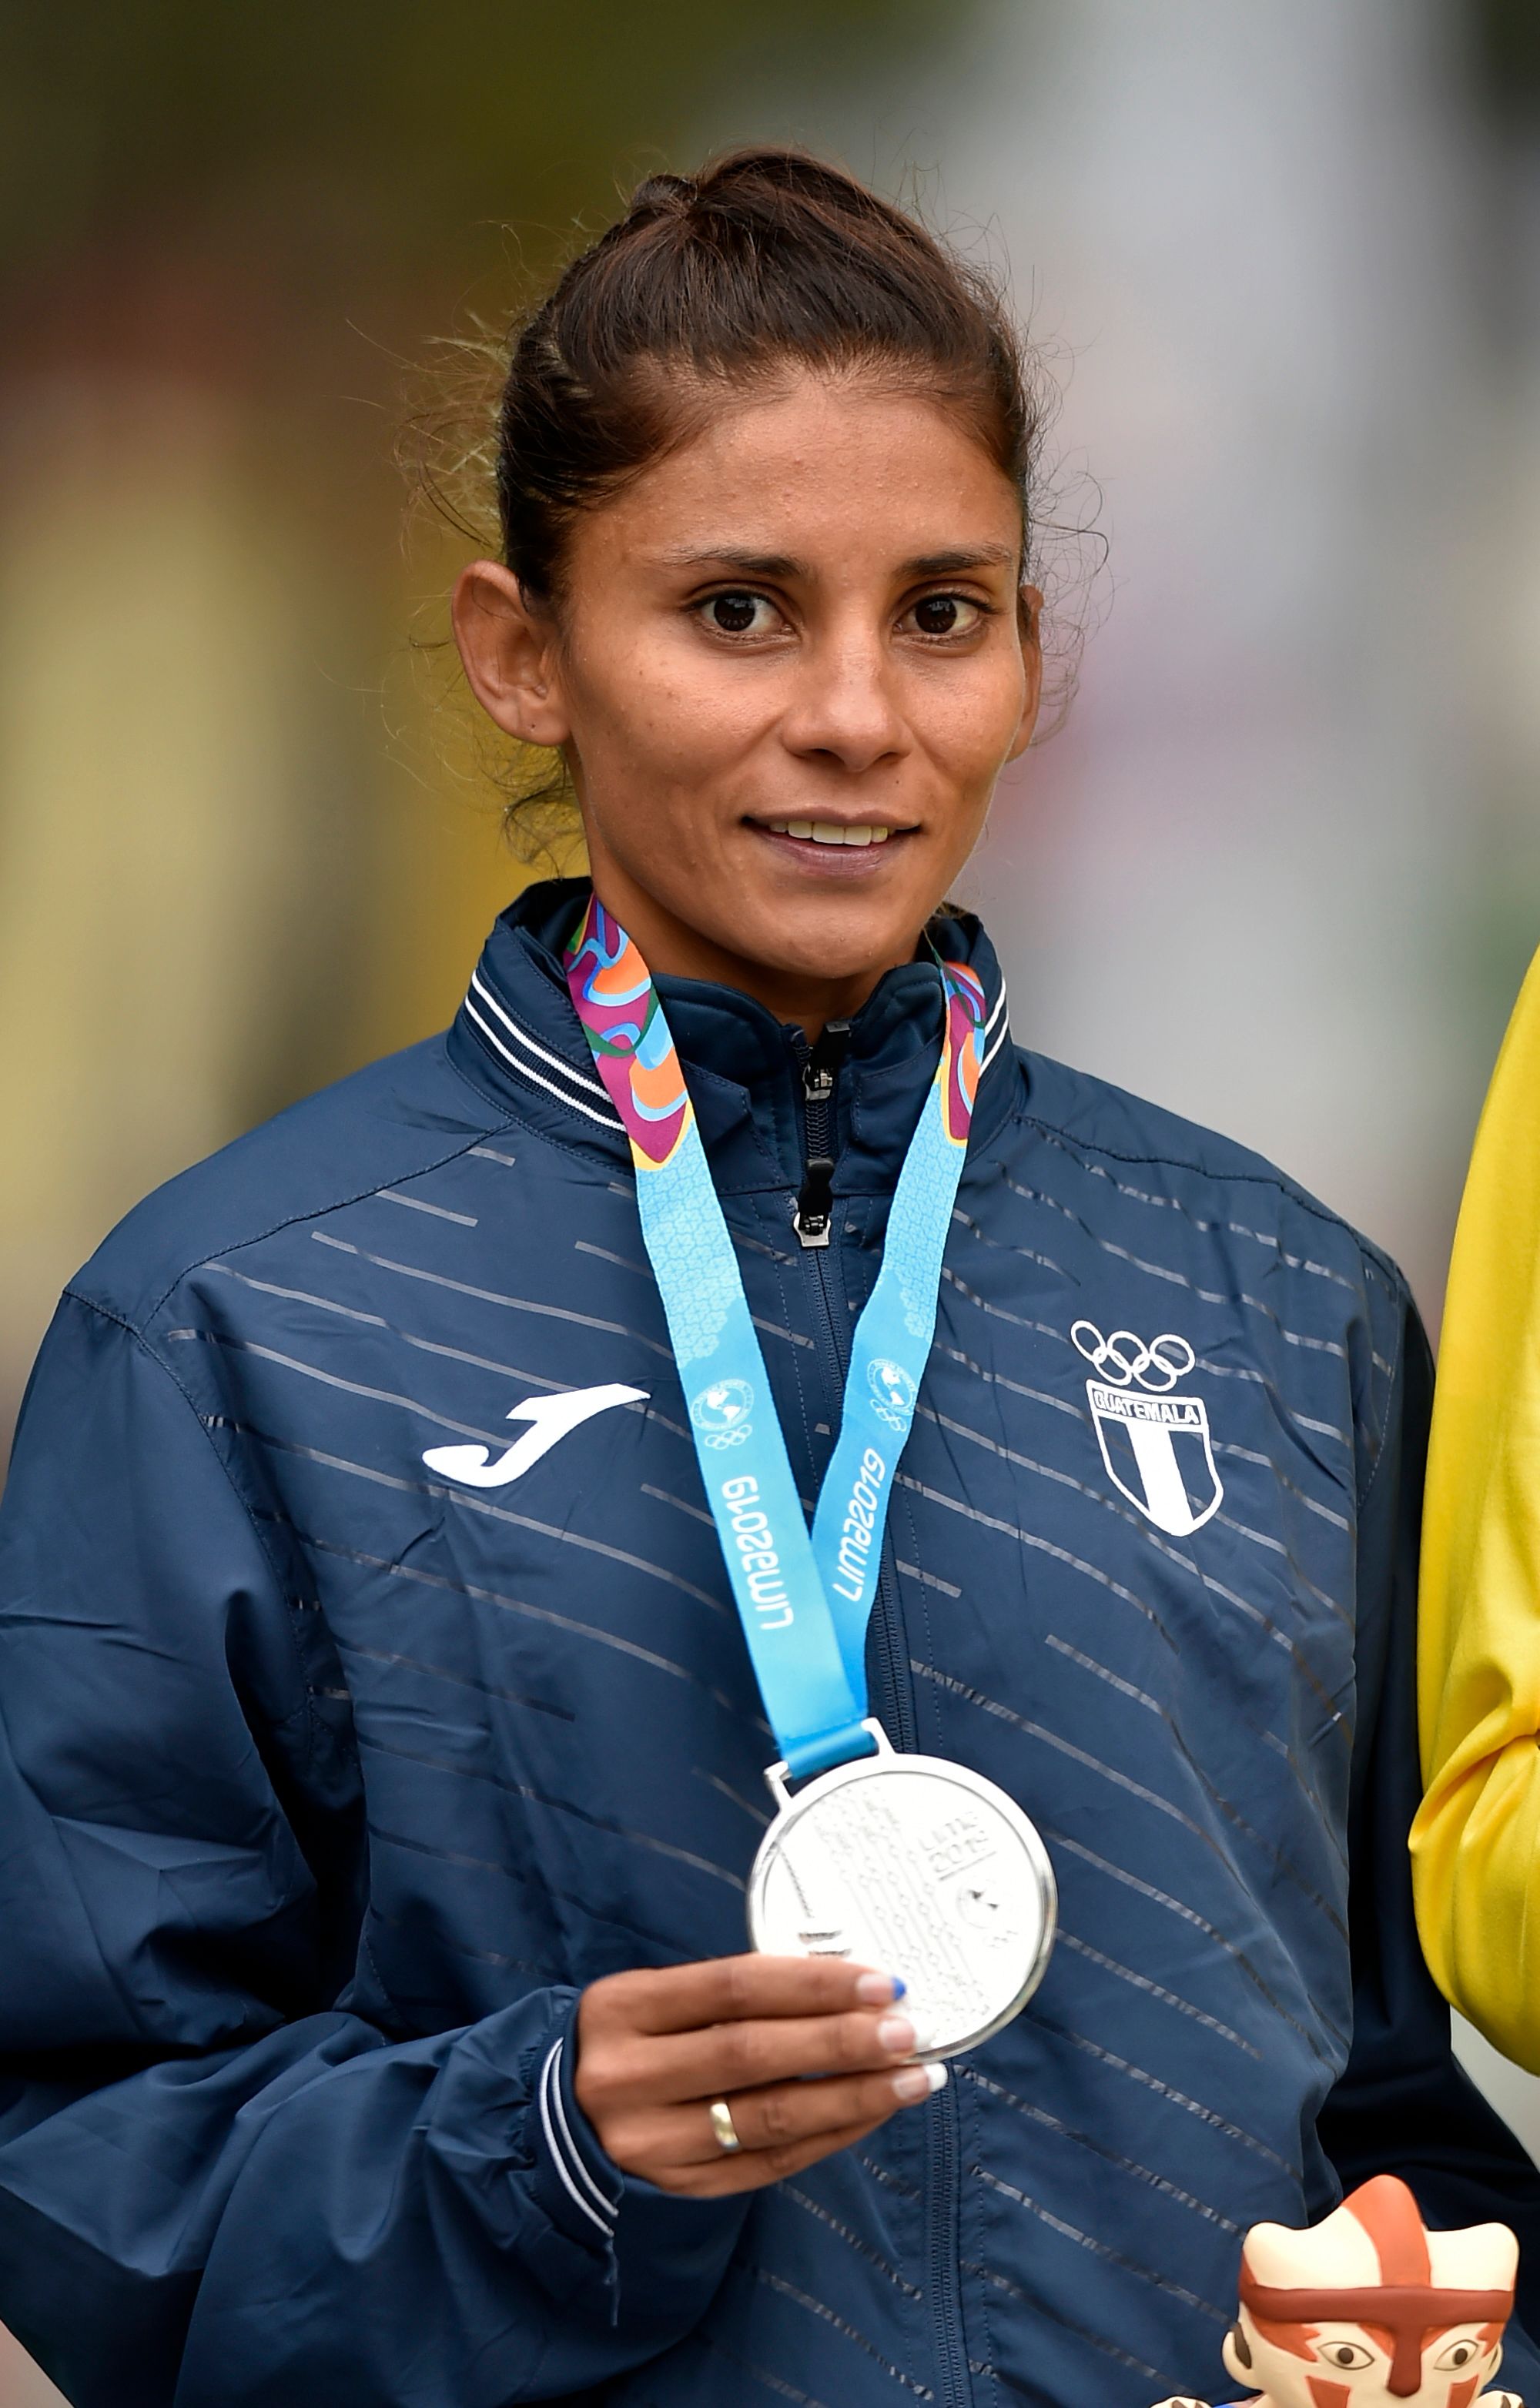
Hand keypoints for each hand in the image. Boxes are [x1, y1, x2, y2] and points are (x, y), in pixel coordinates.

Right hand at [573, 1954, 941, 2196]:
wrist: (558, 2119)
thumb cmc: (628, 2040)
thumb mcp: (654, 1998)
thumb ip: (730, 1993)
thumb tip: (845, 1988)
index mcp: (622, 2008)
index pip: (734, 1987)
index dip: (813, 1984)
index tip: (881, 1983)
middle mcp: (628, 2077)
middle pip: (753, 2055)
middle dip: (842, 2042)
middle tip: (907, 2032)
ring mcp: (649, 2141)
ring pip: (768, 2119)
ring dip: (852, 2097)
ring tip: (912, 2077)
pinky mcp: (677, 2186)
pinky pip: (767, 2165)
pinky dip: (828, 2137)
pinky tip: (870, 2114)